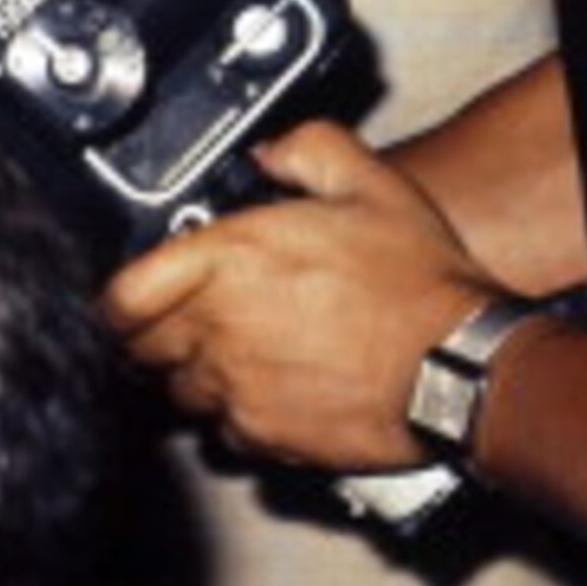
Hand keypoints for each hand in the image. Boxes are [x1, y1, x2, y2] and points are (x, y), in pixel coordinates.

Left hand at [104, 120, 496, 473]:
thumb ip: (309, 150)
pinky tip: (271, 397)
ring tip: (234, 362)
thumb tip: (272, 151)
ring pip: (180, 391)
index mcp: (225, 260)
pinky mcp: (265, 435)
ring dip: (195, 378)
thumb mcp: (371, 186)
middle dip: (156, 337)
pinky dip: (238, 420)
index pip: (123, 293)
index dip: (121, 301)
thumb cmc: (421, 284)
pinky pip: (225, 432)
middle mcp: (217, 326)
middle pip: (142, 346)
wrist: (465, 367)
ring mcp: (236, 385)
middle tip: (183, 329)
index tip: (129, 303)